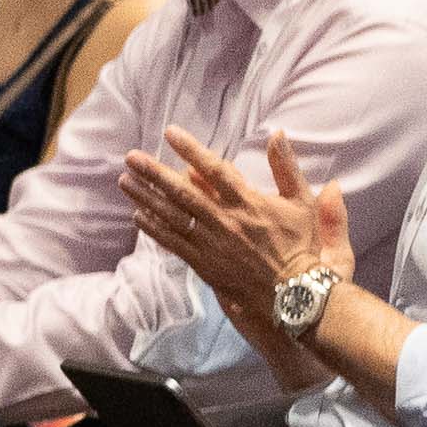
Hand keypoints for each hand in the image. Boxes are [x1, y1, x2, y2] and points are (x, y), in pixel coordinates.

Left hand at [120, 123, 347, 306]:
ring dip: (145, 197)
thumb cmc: (302, 245)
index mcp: (248, 202)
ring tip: (125, 181)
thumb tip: (277, 133)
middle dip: (154, 173)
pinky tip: (138, 216)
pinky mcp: (204, 265)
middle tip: (131, 157)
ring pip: (172, 216)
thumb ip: (287, 168)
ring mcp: (212, 244)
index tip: (170, 133)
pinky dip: (154, 229)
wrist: (295, 293)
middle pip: (182, 192)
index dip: (191, 150)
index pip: (214, 170)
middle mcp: (225, 221)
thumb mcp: (302, 202)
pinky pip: (174, 243)